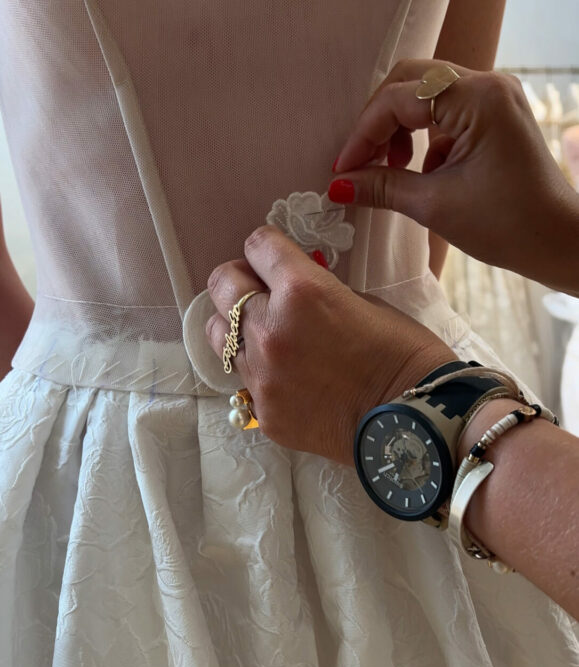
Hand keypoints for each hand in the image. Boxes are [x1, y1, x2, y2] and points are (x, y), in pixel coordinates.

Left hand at [206, 225, 453, 464]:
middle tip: (260, 289)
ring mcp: (262, 375)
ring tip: (266, 334)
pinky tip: (289, 376)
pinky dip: (260, 371)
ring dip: (237, 326)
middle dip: (240, 279)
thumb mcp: (364, 301)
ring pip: (219, 335)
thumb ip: (317, 289)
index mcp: (302, 290)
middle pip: (222, 284)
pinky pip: (245, 380)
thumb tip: (291, 285)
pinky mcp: (265, 411)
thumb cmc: (403, 354)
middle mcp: (271, 329)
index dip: (266, 247)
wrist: (416, 421)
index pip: (257, 245)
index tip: (273, 255)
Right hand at [328, 60, 578, 295]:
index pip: (399, 98)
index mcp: (477, 98)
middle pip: (410, 81)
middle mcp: (489, 85)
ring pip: (426, 93)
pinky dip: (424, 136)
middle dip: (379, 122)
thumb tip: (340, 183)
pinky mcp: (497, 114)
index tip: (344, 168)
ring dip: (400, 128)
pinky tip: (422, 173)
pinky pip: (446, 110)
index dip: (364, 134)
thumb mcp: (435, 206)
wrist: (560, 242)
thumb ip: (382, 186)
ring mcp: (496, 97)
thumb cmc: (509, 225)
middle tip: (361, 162)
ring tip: (392, 168)